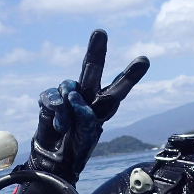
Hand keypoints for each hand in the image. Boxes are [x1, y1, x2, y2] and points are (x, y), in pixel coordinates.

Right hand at [29, 30, 149, 181]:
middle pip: (92, 69)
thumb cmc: (77, 148)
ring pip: (68, 84)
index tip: (144, 60)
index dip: (130, 75)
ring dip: (67, 103)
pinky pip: (51, 96)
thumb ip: (84, 113)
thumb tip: (71, 94)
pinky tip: (57, 124)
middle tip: (100, 33)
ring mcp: (67, 96)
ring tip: (66, 126)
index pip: (119, 88)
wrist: (54, 161)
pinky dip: (55, 110)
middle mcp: (87, 96)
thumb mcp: (87, 134)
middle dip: (96, 50)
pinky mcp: (50, 100)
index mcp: (104, 106)